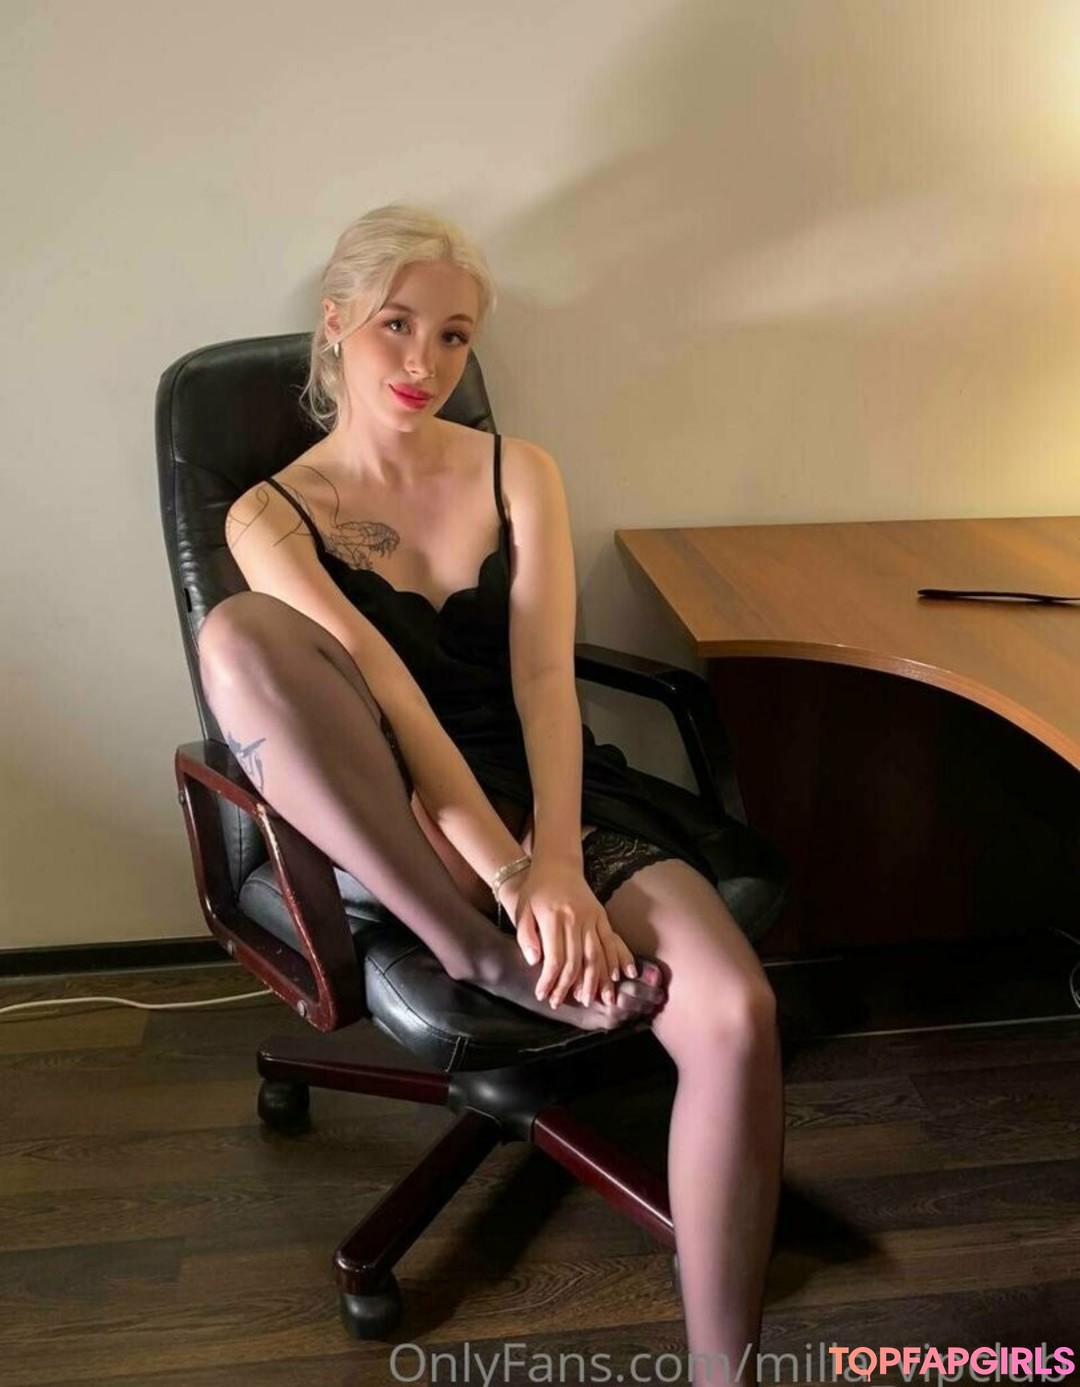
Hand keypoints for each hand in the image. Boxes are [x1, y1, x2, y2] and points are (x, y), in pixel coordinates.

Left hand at [499, 857, 636, 1008]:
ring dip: (597, 980)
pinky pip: (611, 941)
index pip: (554, 959)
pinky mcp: (602, 915)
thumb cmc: (535, 890)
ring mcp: (591, 917)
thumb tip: (534, 962)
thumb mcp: (522, 909)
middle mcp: (574, 919)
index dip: (550, 981)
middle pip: (576, 961)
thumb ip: (526, 935)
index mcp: (553, 918)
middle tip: (565, 1003)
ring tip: (597, 999)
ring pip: (597, 954)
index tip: (544, 996)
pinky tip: (617, 976)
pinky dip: (616, 960)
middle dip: (571, 987)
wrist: (557, 864)